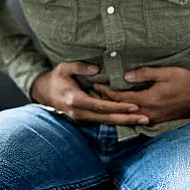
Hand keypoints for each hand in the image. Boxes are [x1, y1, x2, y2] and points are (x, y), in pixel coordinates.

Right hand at [30, 61, 150, 124]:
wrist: (43, 91)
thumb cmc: (56, 77)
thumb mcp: (64, 67)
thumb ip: (80, 67)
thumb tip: (96, 69)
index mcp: (76, 100)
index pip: (101, 106)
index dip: (118, 107)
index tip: (134, 106)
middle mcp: (80, 113)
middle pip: (107, 118)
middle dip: (127, 119)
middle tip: (146, 118)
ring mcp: (81, 118)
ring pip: (106, 122)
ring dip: (124, 122)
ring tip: (143, 120)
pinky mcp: (84, 119)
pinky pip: (102, 121)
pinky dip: (116, 121)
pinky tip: (130, 119)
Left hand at [91, 67, 189, 125]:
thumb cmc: (185, 81)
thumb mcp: (166, 73)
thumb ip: (145, 74)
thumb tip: (126, 76)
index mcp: (148, 100)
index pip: (121, 97)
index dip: (106, 92)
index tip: (95, 85)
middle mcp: (148, 113)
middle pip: (120, 110)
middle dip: (105, 102)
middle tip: (92, 95)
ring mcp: (153, 119)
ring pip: (127, 117)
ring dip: (114, 109)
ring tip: (101, 103)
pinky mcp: (157, 121)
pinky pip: (136, 120)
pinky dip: (125, 114)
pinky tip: (119, 110)